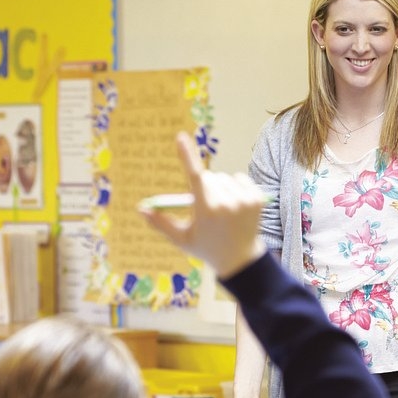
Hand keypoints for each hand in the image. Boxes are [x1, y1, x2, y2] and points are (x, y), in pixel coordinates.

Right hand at [138, 131, 265, 277]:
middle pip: (207, 177)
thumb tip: (140, 208)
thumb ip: (160, 223)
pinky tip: (235, 205)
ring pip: (223, 177)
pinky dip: (235, 187)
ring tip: (222, 210)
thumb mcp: (181, 238)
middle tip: (206, 208)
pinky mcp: (257, 198)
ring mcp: (244, 200)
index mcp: (206, 211)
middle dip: (203, 186)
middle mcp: (226, 203)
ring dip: (219, 187)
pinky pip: (239, 178)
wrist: (241, 260)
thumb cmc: (206, 248)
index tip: (180, 137)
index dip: (186, 155)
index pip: (194, 176)